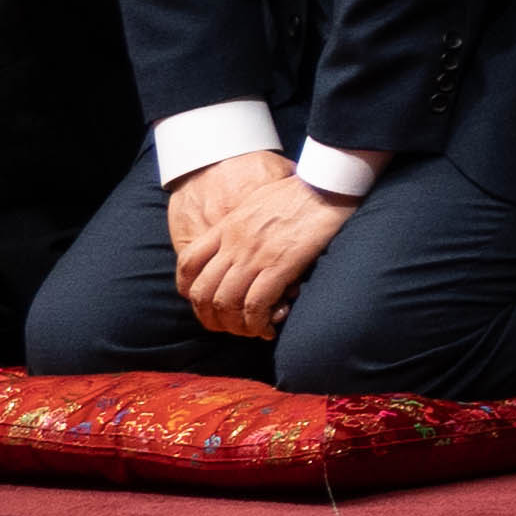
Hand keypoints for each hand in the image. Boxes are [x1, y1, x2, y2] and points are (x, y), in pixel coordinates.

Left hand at [164, 154, 354, 340]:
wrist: (326, 183)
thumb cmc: (299, 190)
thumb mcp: (258, 201)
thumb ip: (244, 224)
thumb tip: (246, 245)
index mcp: (227, 227)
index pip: (189, 263)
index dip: (190, 290)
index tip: (204, 303)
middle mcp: (234, 244)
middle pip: (203, 292)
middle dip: (211, 317)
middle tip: (228, 326)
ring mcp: (254, 255)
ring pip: (227, 303)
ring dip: (235, 325)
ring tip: (250, 331)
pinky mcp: (279, 265)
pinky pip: (256, 304)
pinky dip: (257, 322)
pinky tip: (267, 327)